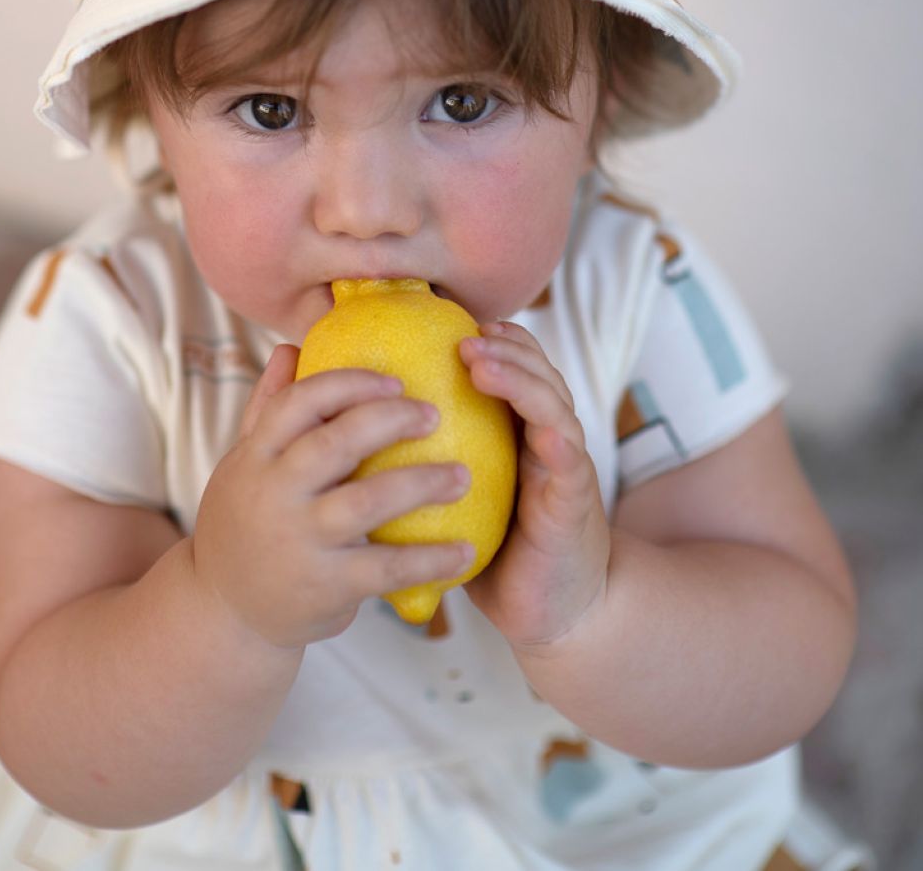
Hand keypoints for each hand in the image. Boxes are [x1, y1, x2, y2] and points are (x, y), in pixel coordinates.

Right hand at [191, 344, 474, 650]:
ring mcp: (300, 541)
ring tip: (463, 475)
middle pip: (335, 443)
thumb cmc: (245, 523)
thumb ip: (267, 408)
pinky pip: (386, 568)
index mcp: (256, 457)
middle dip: (390, 421)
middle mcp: (274, 494)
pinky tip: (466, 550)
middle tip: (434, 414)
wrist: (225, 611)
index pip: (298, 404)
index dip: (348, 384)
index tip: (395, 380)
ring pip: (367, 502)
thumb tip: (290, 349)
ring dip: (421, 484)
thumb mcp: (244, 465)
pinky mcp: (326, 587)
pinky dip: (429, 559)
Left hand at [458, 322, 610, 649]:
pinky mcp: (573, 505)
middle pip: (537, 374)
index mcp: (519, 431)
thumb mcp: (459, 493)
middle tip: (464, 337)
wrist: (550, 607)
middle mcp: (546, 439)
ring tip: (484, 366)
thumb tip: (356, 431)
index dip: (493, 341)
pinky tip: (545, 433)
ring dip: (522, 381)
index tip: (454, 322)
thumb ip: (428, 459)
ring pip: (554, 407)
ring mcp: (564, 468)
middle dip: (504, 349)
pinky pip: (569, 466)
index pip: (515, 368)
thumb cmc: (496, 548)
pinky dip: (559, 443)